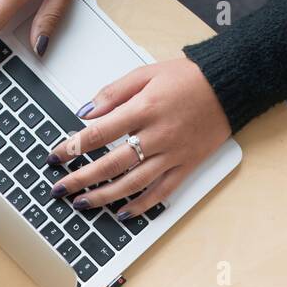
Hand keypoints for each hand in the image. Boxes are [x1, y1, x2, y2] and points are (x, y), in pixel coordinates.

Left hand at [47, 58, 230, 219]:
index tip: (56, 156)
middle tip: (60, 189)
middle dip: (81, 179)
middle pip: (110, 164)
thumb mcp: (146, 73)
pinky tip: (123, 213)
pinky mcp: (186, 166)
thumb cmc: (190, 77)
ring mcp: (172, 154)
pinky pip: (161, 192)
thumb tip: (86, 111)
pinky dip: (141, 205)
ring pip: (132, 183)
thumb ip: (113, 92)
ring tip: (83, 204)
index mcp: (144, 109)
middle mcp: (157, 135)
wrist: (230, 85)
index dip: (72, 147)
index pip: (99, 133)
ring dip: (104, 197)